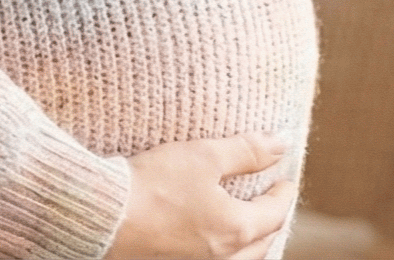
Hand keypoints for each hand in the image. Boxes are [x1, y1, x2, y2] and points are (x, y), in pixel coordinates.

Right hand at [104, 133, 294, 259]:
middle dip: (271, 220)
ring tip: (249, 222)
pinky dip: (229, 250)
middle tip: (272, 201)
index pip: (274, 213)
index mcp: (236, 229)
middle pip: (263, 243)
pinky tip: (214, 236)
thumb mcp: (204, 156)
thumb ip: (245, 151)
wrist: (107, 216)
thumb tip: (281, 144)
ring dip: (252, 241)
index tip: (285, 180)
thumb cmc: (155, 185)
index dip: (283, 194)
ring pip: (242, 258)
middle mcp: (223, 256)